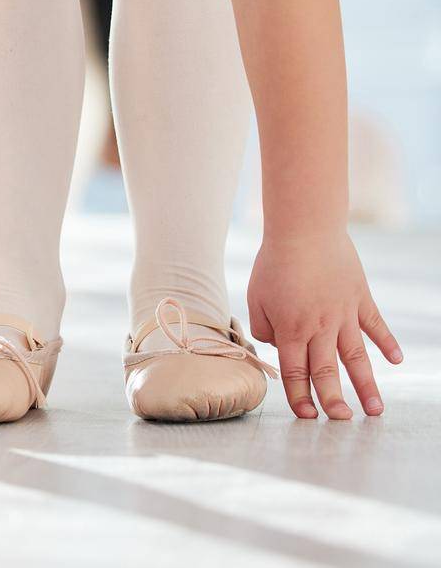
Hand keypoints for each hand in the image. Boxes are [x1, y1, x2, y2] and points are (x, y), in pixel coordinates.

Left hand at [248, 230, 400, 418]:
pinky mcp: (361, 298)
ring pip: (356, 357)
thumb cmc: (274, 264)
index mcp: (291, 329)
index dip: (300, 396)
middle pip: (327, 371)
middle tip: (342, 422)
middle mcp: (320, 327)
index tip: (308, 416)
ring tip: (376, 410)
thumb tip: (281, 348)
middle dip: (334, 400)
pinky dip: (387, 343)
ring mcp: (344, 314)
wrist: (304, 229)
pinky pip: (376, 325)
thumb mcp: (256, 299)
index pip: (296, 372)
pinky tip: (396, 361)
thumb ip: (265, 329)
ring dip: (366, 385)